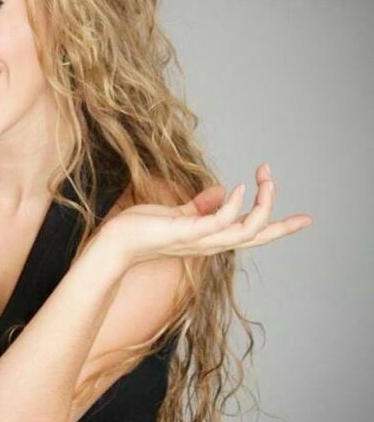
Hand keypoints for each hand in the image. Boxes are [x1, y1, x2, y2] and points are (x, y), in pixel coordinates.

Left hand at [104, 163, 313, 267]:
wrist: (116, 244)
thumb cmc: (143, 230)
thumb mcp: (179, 215)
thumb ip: (201, 207)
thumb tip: (223, 191)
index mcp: (211, 239)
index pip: (252, 235)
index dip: (280, 228)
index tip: (305, 218)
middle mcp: (211, 243)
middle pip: (257, 234)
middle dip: (276, 211)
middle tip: (272, 179)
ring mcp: (200, 240)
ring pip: (246, 229)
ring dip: (260, 202)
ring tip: (263, 177)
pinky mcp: (185, 233)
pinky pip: (218, 223)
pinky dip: (233, 206)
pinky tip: (237, 187)